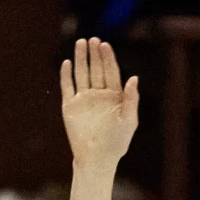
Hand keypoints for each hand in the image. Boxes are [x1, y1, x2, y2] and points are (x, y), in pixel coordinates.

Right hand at [60, 37, 139, 174]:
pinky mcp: (70, 107)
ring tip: (80, 43)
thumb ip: (131, 99)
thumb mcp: (129, 120)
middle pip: (96, 69)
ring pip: (82, 74)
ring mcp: (83, 99)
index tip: (105, 45)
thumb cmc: (116, 143)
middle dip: (94, 54)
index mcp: (114, 95)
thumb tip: (134, 78)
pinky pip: (67, 87)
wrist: (96, 159)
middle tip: (93, 40)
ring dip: (81, 59)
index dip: (108, 58)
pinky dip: (66, 75)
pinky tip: (67, 63)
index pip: (111, 71)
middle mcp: (98, 94)